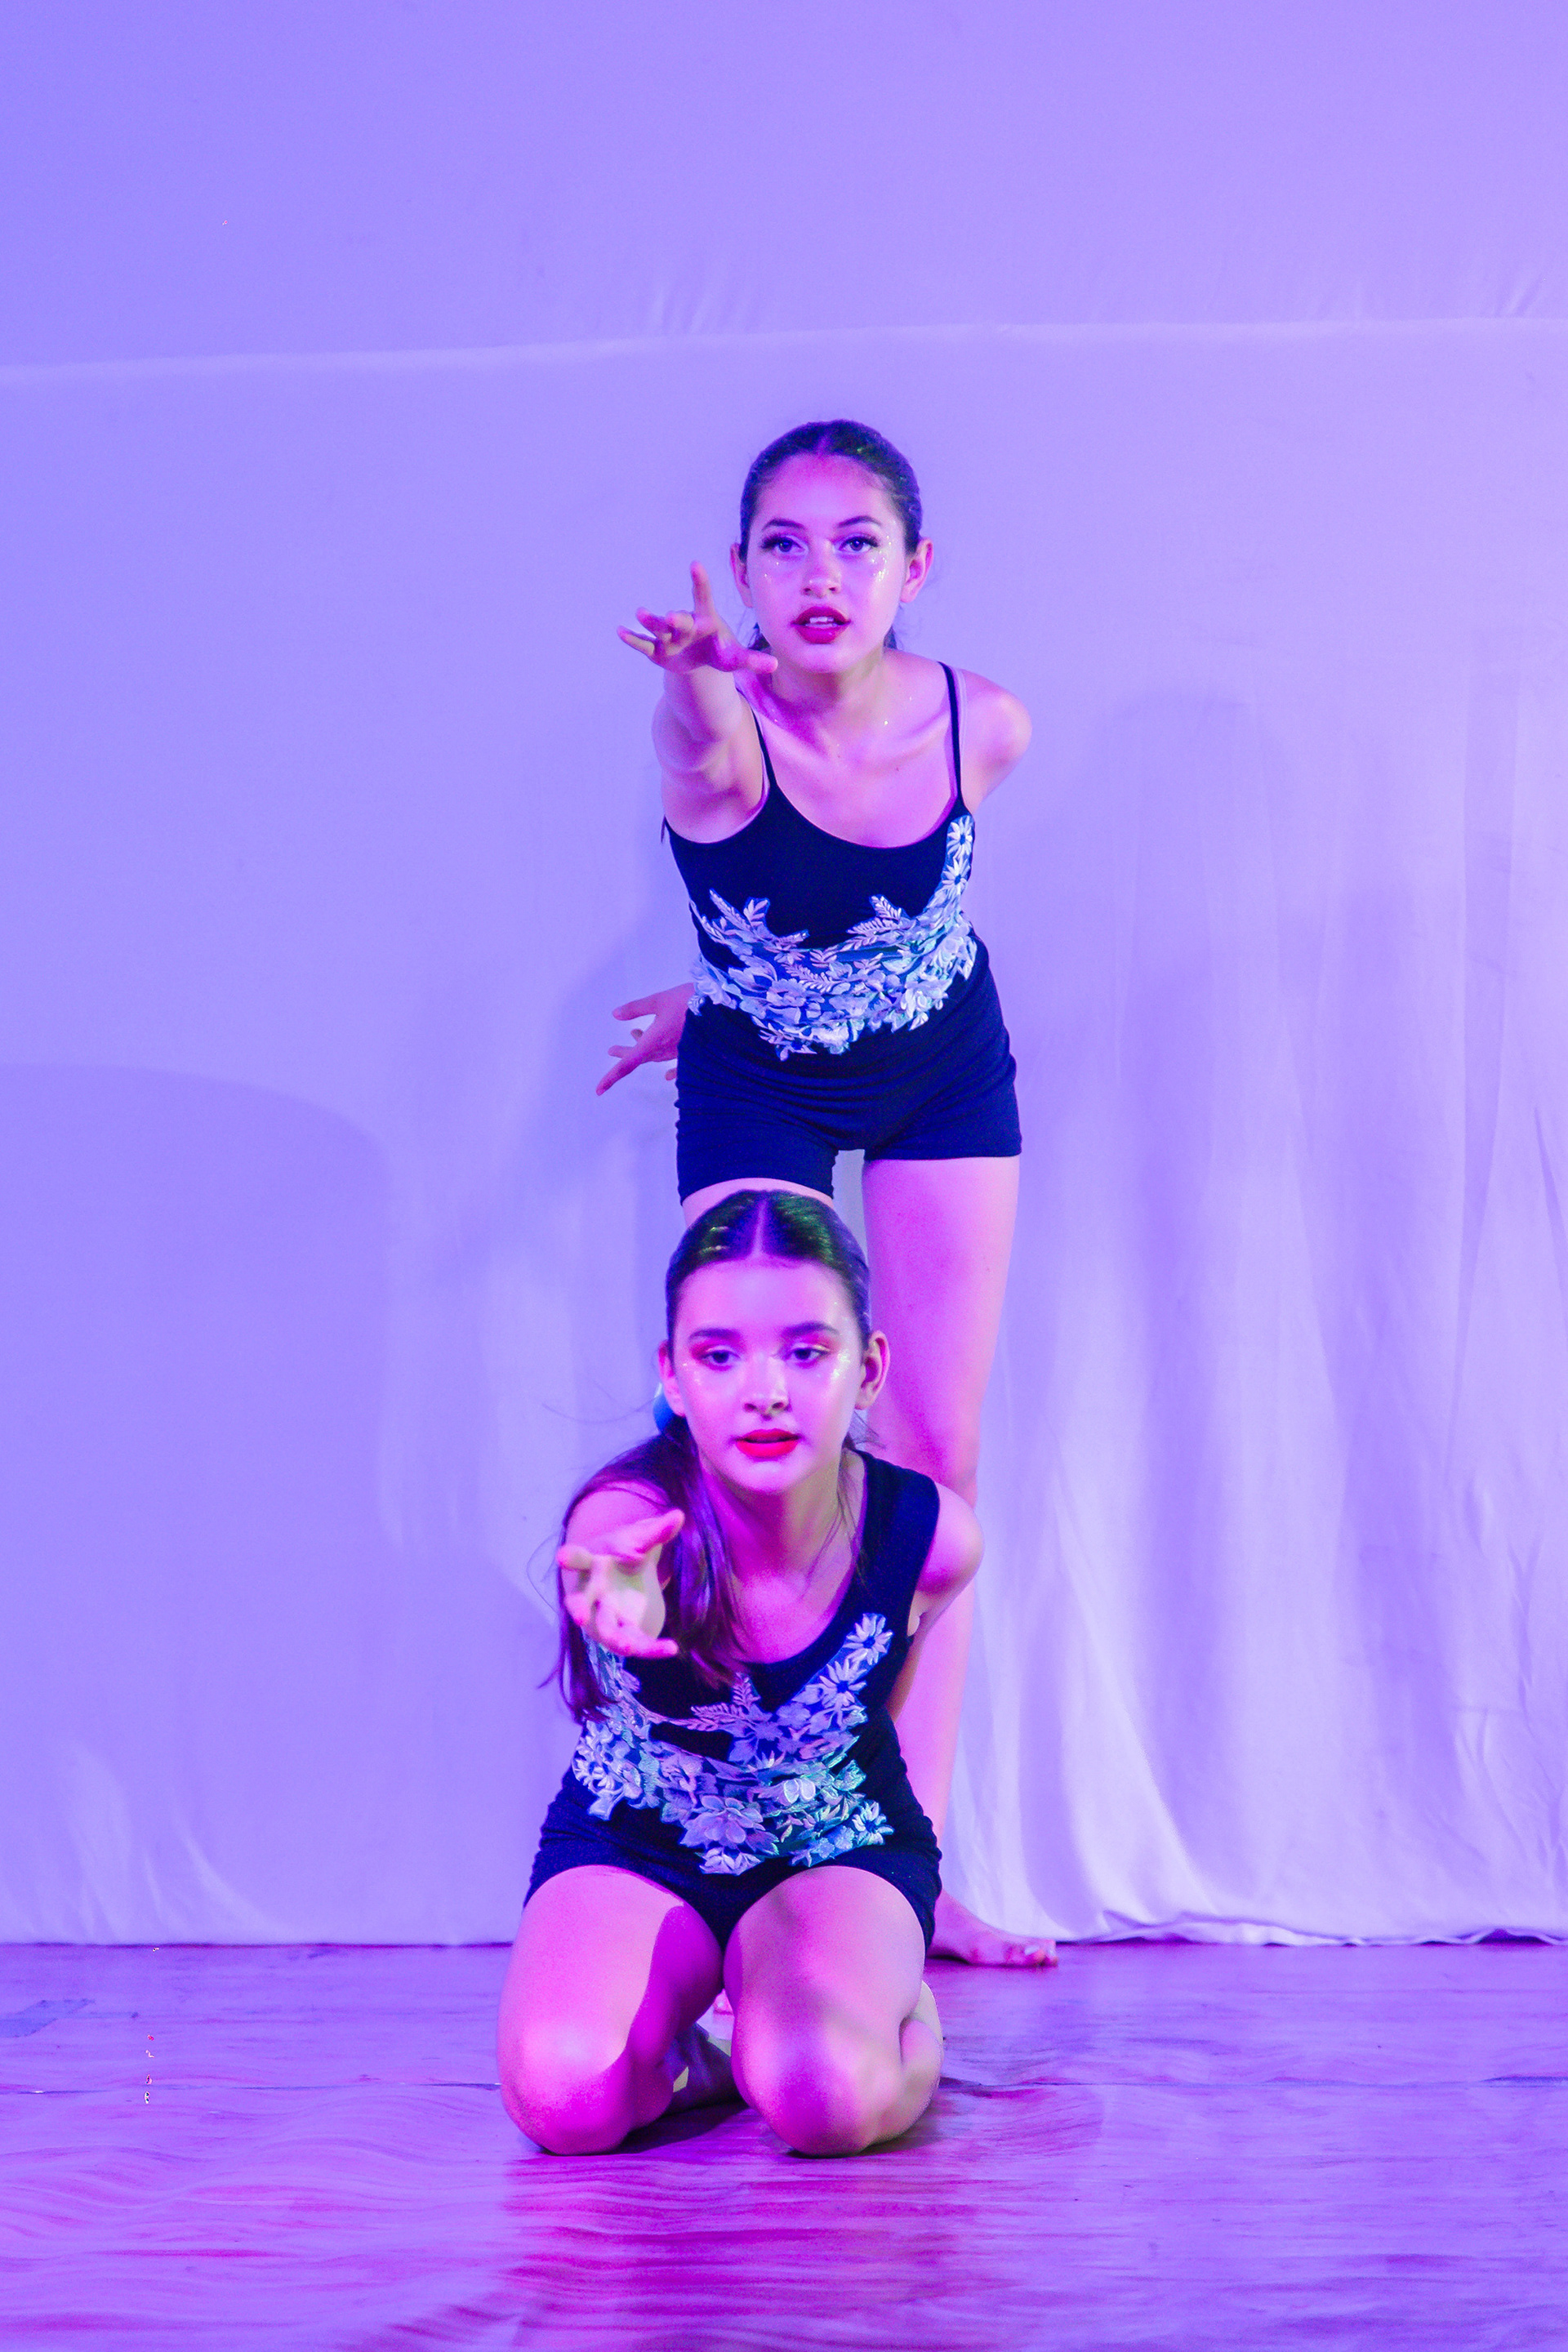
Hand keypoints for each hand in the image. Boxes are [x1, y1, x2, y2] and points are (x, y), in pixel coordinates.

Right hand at [557, 1508, 683, 1658]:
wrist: (620, 1574)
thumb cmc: (623, 1551)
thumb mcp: (639, 1539)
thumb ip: (657, 1531)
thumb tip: (679, 1515)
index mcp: (592, 1563)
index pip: (577, 1559)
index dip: (570, 1558)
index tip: (562, 1556)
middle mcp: (592, 1593)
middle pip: (580, 1602)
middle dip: (579, 1608)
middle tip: (579, 1616)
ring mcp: (603, 1616)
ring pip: (604, 1630)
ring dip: (614, 1638)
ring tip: (627, 1646)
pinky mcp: (622, 1633)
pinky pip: (635, 1643)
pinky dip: (652, 1648)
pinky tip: (672, 1649)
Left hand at [596, 983, 692, 1095]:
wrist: (722, 1008)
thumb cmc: (689, 1001)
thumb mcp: (659, 1000)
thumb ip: (637, 1008)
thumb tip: (616, 1015)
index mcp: (654, 1040)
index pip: (628, 1062)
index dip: (612, 1076)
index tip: (599, 1090)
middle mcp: (665, 1051)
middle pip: (640, 1058)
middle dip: (625, 1053)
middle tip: (612, 1049)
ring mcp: (679, 1053)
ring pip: (655, 1057)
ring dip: (642, 1049)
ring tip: (635, 1033)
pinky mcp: (692, 1052)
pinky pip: (676, 1066)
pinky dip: (669, 1069)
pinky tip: (666, 1075)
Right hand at [618, 561, 776, 675]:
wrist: (698, 659)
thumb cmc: (718, 651)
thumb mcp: (735, 659)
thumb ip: (752, 660)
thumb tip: (775, 666)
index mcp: (705, 620)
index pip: (703, 598)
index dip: (700, 582)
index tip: (695, 565)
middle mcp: (685, 624)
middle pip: (679, 619)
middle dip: (675, 619)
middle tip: (671, 616)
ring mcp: (669, 636)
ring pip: (658, 628)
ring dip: (649, 621)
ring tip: (640, 613)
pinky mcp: (657, 650)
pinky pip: (644, 644)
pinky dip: (632, 639)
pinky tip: (619, 631)